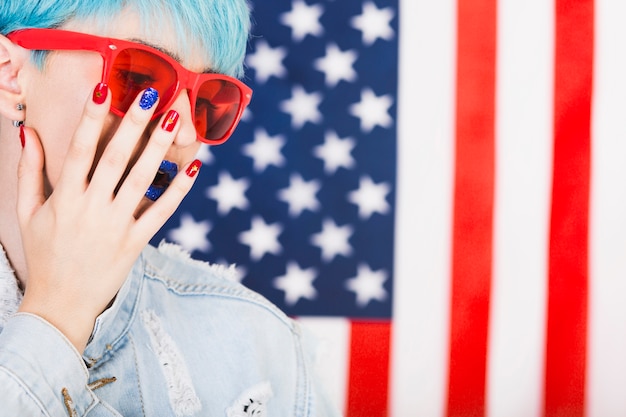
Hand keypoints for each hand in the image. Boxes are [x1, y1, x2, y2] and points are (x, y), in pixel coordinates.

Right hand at [16, 85, 199, 351]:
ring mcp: (116, 226)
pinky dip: (179, 190)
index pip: (79, 151)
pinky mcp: (136, 242)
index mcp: (65, 199)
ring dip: (160, 148)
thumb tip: (30, 132)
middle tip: (152, 94)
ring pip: (143, 181)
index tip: (102, 89)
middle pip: (116, 159)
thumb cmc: (44, 254)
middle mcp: (92, 209)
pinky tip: (194, 166)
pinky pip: (162, 212)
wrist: (61, 304)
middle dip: (133, 125)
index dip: (90, 119)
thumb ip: (29, 172)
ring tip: (175, 120)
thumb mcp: (28, 213)